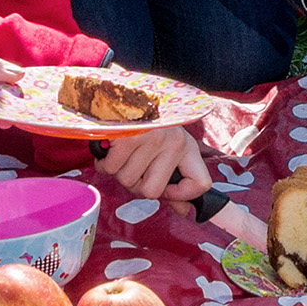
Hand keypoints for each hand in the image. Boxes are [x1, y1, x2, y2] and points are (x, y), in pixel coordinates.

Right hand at [99, 124, 213, 201]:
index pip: (201, 184)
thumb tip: (184, 211)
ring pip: (128, 182)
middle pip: (152, 192)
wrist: (118, 94)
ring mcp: (151, 139)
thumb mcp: (166, 148)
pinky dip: (105, 164)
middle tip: (132, 164)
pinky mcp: (127, 136)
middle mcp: (174, 142)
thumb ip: (175, 181)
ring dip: (118, 171)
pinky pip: (111, 169)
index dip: (180, 195)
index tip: (165, 190)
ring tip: (122, 152)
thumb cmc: (143, 125)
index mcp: (187, 146)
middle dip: (135, 184)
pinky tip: (111, 149)